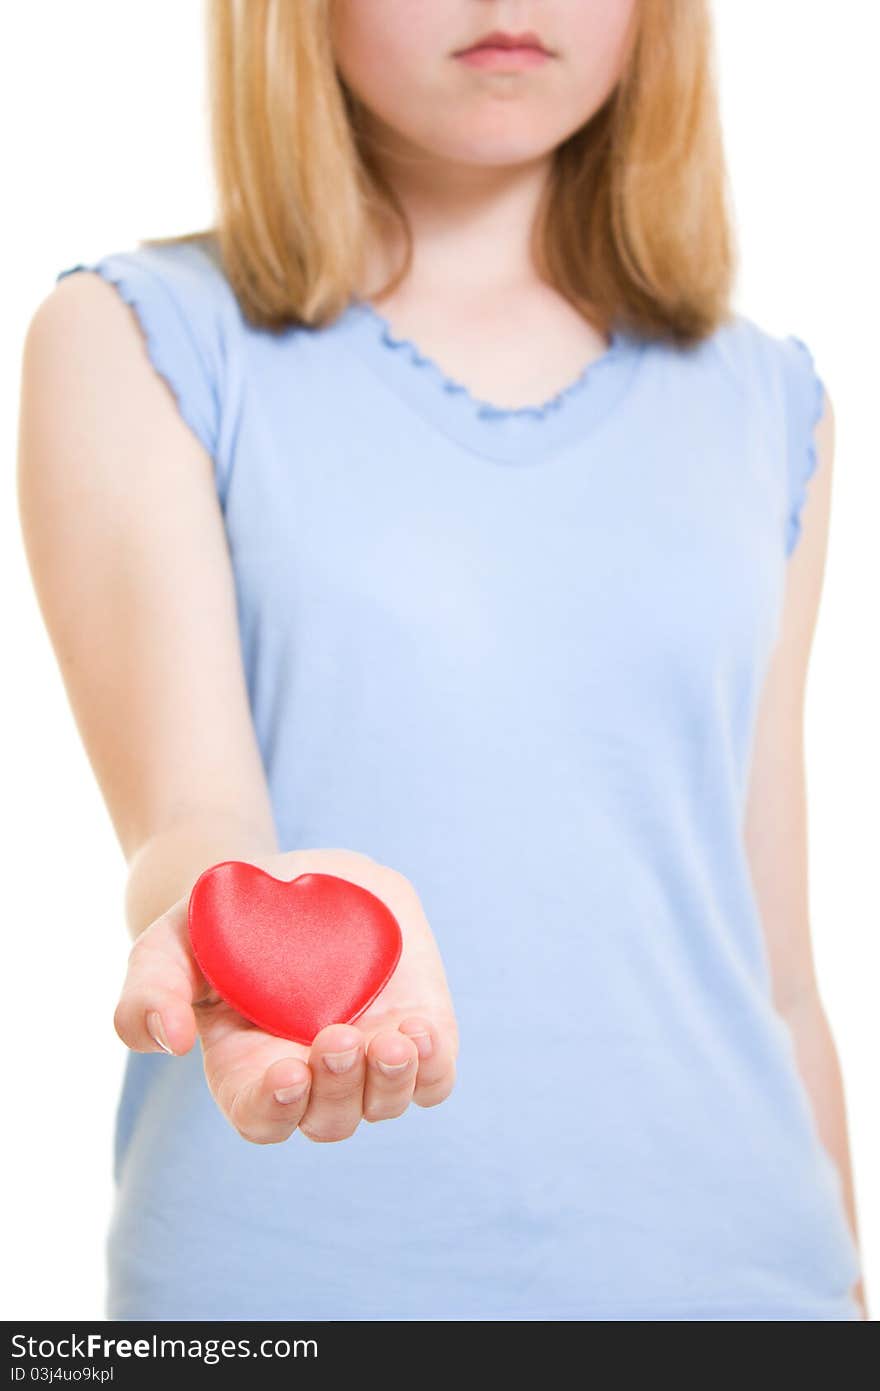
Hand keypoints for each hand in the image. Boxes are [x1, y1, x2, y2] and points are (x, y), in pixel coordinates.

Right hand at [113, 848, 458, 1143]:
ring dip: (391, 1080)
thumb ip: (150, 991)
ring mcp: (367, 1057)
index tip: (285, 1071)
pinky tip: (423, 1031)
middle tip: (339, 1038)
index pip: (262, 1116)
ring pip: (384, 1101)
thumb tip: (169, 1041)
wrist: (287, 880)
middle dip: (338, 1088)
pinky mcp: (414, 1029)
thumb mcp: (168, 942)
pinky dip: (432, 1064)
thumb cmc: (216, 922)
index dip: (275, 1107)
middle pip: (328, 1118)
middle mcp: (311, 1075)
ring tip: (395, 1039)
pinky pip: (433, 1073)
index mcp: (248, 1068)